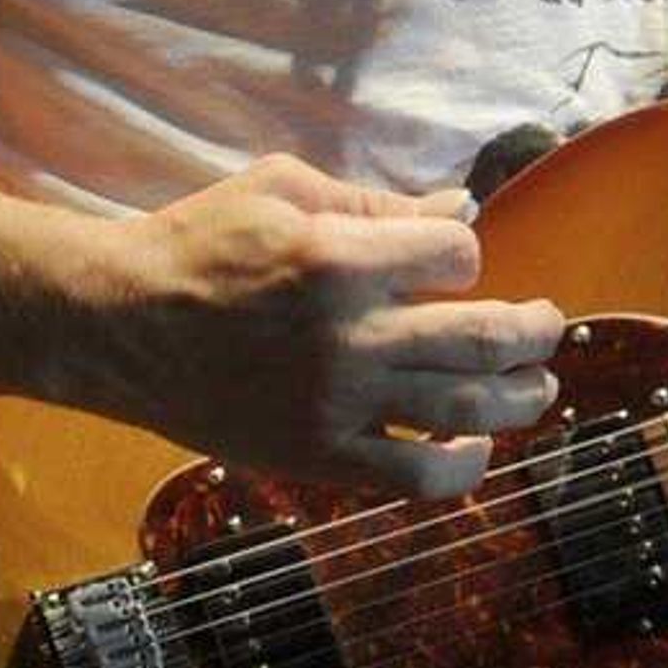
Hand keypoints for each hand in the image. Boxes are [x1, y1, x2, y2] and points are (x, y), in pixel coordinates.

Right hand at [76, 153, 563, 496]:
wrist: (117, 324)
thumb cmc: (197, 243)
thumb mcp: (282, 188)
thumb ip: (375, 201)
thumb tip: (459, 206)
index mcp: (341, 258)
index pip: (456, 256)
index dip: (463, 254)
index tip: (450, 262)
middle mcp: (350, 336)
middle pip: (484, 336)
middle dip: (535, 329)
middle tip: (549, 325)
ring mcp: (336, 403)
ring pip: (465, 410)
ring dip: (521, 398)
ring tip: (540, 388)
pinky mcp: (315, 457)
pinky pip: (412, 479)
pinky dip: (461, 470)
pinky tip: (477, 451)